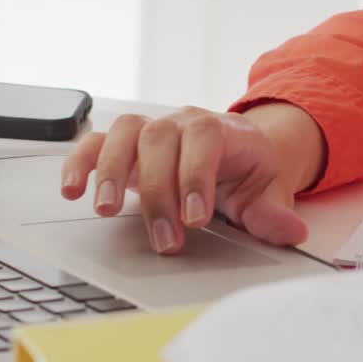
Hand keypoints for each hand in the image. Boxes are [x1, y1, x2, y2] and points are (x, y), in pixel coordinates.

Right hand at [59, 103, 325, 254]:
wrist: (241, 149)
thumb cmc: (250, 170)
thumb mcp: (270, 191)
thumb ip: (275, 213)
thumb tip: (291, 234)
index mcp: (220, 129)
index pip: (203, 139)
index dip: (195, 175)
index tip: (195, 218)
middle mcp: (181, 122)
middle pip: (159, 140)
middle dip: (158, 193)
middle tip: (164, 238)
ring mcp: (150, 131)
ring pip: (124, 134)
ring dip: (111, 172)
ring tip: (106, 210)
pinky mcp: (125, 146)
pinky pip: (96, 143)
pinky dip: (79, 162)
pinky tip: (71, 189)